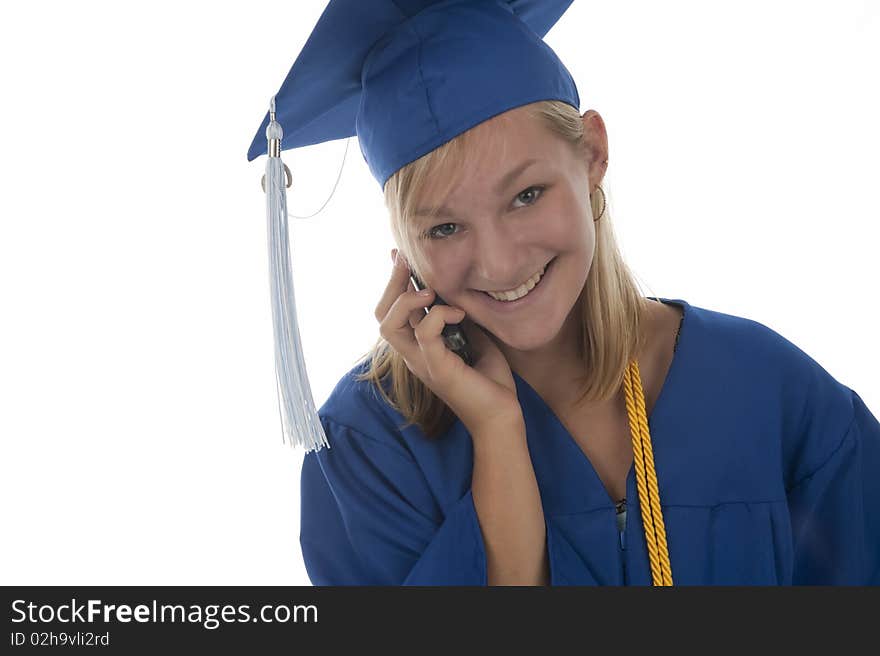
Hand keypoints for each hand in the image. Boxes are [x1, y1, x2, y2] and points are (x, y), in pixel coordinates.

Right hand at [374, 249, 522, 433]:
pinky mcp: (438, 368)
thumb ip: (458, 318)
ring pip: (389, 325)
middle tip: (408, 261)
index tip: (400, 255)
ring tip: (430, 291)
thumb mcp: (473, 338)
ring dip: (407, 300)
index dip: (392, 283)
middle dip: (393, 283)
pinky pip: (424, 333)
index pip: (390, 313)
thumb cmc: (490, 380)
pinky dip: (438, 315)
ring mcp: (422, 363)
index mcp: (418, 347)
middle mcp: (413, 355)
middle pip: (381, 316)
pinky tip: (458, 313)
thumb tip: (456, 290)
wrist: (502, 416)